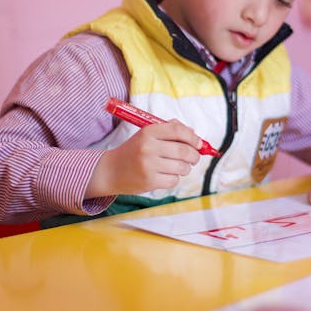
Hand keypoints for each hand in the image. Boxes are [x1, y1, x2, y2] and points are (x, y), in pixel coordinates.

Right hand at [87, 121, 201, 197]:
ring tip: (179, 167)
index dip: (193, 137)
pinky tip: (166, 175)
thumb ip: (169, 130)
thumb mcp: (147, 134)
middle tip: (194, 158)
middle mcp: (148, 147)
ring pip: (182, 167)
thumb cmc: (133, 151)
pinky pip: (174, 180)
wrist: (111, 170)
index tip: (199, 143)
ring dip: (185, 168)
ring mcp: (149, 165)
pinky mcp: (149, 181)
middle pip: (184, 151)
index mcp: (148, 132)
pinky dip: (174, 178)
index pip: (178, 131)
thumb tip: (193, 133)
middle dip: (194, 155)